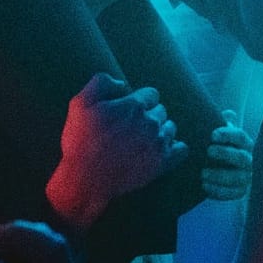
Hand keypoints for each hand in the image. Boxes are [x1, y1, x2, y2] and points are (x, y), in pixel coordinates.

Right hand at [46, 74, 187, 230]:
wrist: (84, 179)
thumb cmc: (80, 141)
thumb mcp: (80, 103)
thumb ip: (101, 83)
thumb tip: (123, 84)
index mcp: (133, 106)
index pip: (152, 94)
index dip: (140, 101)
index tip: (129, 111)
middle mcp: (150, 122)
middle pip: (161, 111)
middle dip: (149, 116)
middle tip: (132, 128)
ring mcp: (158, 144)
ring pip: (171, 128)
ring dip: (160, 131)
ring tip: (143, 141)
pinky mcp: (162, 164)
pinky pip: (182, 150)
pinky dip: (175, 148)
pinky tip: (162, 150)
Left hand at [201, 113, 253, 201]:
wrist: (218, 169)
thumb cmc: (219, 147)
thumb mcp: (220, 134)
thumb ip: (221, 123)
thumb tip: (229, 114)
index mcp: (244, 144)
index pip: (240, 137)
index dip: (228, 135)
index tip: (212, 134)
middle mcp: (249, 160)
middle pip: (241, 157)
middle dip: (225, 154)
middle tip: (209, 151)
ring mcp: (246, 177)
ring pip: (237, 178)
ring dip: (219, 176)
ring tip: (202, 174)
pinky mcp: (240, 191)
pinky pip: (233, 194)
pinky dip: (218, 191)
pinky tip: (204, 186)